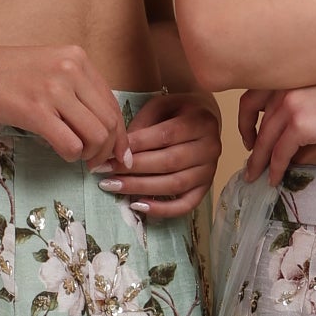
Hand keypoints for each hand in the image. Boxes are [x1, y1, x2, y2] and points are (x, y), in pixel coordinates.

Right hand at [0, 40, 128, 166]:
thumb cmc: (1, 73)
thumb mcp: (47, 69)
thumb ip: (74, 90)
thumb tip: (102, 128)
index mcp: (77, 58)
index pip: (113, 104)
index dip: (120, 136)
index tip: (118, 155)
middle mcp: (70, 69)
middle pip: (109, 122)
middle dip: (108, 150)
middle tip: (94, 163)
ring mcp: (53, 88)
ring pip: (95, 135)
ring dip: (89, 155)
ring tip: (77, 157)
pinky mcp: (34, 109)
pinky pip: (70, 144)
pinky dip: (70, 155)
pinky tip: (60, 152)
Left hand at [100, 88, 221, 218]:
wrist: (204, 121)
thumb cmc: (177, 112)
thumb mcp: (161, 106)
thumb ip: (143, 124)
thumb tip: (122, 150)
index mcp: (201, 121)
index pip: (165, 136)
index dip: (137, 146)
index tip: (110, 153)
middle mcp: (210, 147)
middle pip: (169, 162)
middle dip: (134, 169)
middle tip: (105, 172)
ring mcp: (210, 171)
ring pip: (175, 184)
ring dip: (141, 188)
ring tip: (113, 186)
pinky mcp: (205, 188)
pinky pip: (185, 205)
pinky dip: (162, 210)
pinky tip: (139, 206)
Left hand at [238, 70, 315, 184]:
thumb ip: (305, 113)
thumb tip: (290, 145)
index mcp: (293, 75)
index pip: (253, 97)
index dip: (247, 120)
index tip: (250, 137)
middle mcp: (287, 86)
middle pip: (255, 120)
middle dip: (250, 144)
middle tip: (250, 164)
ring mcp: (292, 104)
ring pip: (264, 140)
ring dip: (259, 162)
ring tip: (258, 177)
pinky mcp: (302, 124)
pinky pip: (279, 153)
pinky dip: (274, 168)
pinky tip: (275, 179)